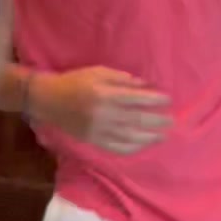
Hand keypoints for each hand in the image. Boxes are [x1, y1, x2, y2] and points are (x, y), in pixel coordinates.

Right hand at [30, 67, 170, 153]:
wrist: (49, 100)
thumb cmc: (75, 81)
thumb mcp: (98, 72)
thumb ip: (121, 79)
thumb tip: (144, 86)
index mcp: (105, 94)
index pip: (137, 99)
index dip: (155, 100)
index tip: (168, 100)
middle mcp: (104, 114)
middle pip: (137, 120)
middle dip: (157, 121)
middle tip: (171, 121)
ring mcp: (98, 130)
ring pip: (130, 137)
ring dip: (149, 137)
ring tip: (162, 136)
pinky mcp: (93, 141)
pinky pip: (116, 148)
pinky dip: (132, 148)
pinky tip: (142, 145)